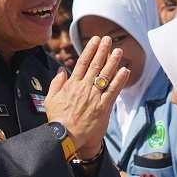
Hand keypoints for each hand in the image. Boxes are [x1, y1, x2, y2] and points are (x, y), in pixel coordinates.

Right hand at [45, 35, 130, 157]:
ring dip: (113, 62)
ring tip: (119, 51)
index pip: (82, 63)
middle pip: (95, 65)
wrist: (64, 136)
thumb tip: (61, 70)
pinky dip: (119, 80)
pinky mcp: (102, 107)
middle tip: (108, 39)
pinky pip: (113, 91)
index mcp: (72, 85)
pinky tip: (125, 70)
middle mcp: (84, 88)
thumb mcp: (50, 99)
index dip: (90, 50)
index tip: (95, 40)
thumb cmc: (57, 119)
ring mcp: (94, 97)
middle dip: (102, 51)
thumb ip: (56, 83)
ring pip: (105, 75)